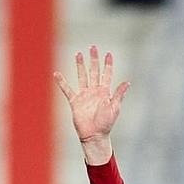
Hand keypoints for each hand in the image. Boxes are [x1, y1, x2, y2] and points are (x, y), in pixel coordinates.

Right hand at [53, 43, 128, 164]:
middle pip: (94, 71)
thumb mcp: (115, 108)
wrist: (94, 135)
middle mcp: (94, 91)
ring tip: (78, 54)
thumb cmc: (106, 124)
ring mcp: (84, 95)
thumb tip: (127, 82)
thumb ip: (119, 94)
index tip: (108, 54)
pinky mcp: (75, 102)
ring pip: (82, 76)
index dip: (108, 64)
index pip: (107, 74)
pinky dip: (61, 82)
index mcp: (105, 92)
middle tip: (93, 47)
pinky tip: (56, 74)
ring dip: (80, 66)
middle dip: (94, 60)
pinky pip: (67, 89)